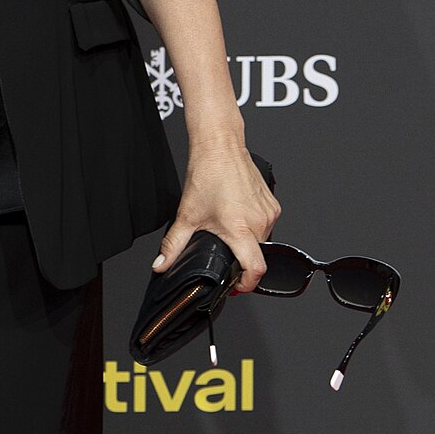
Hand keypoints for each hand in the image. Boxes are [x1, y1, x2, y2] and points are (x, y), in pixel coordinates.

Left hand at [152, 141, 280, 291]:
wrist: (220, 147)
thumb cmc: (207, 175)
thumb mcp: (186, 215)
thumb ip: (173, 245)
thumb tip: (161, 265)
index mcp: (241, 229)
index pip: (256, 270)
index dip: (246, 284)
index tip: (236, 286)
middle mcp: (260, 223)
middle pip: (255, 254)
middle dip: (238, 256)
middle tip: (221, 246)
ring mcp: (269, 213)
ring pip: (261, 239)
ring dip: (245, 239)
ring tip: (226, 224)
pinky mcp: (273, 204)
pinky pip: (265, 223)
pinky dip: (252, 224)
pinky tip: (236, 213)